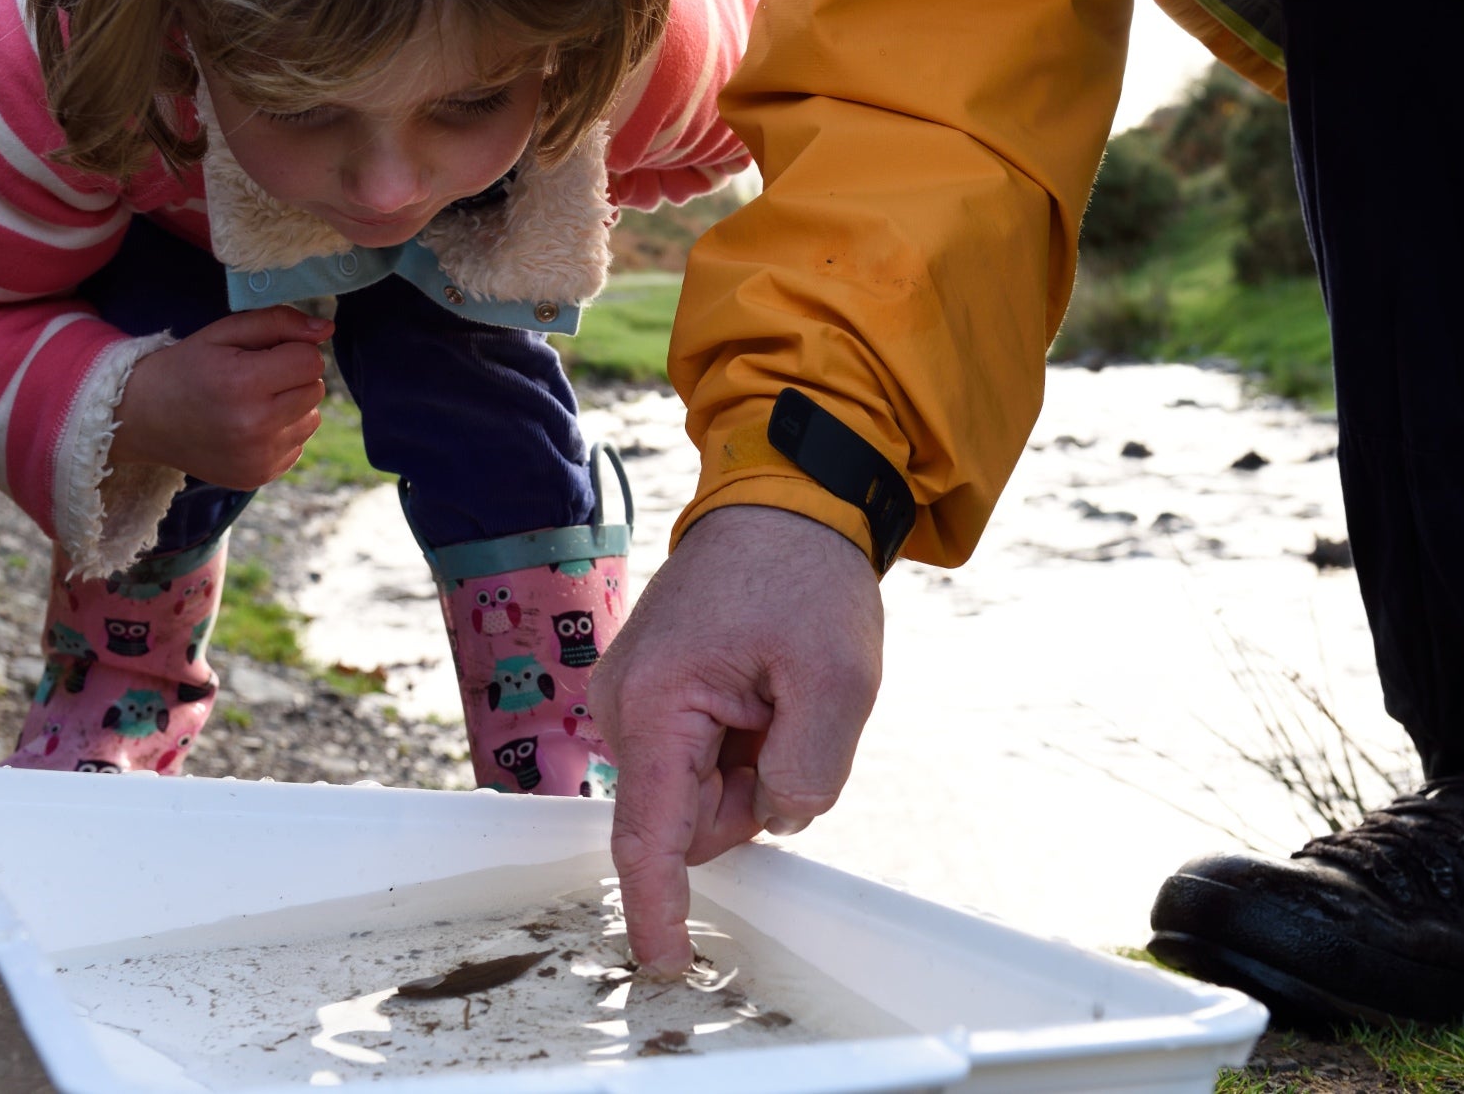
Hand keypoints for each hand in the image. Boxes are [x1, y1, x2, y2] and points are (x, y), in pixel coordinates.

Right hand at [109, 307, 331, 488]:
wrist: (143, 418)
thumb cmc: (187, 367)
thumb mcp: (224, 331)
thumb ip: (278, 322)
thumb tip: (327, 329)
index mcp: (243, 383)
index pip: (311, 360)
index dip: (292, 350)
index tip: (264, 354)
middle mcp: (254, 426)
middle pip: (316, 389)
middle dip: (294, 377)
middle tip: (255, 377)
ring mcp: (257, 457)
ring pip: (312, 419)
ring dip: (292, 407)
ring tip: (250, 403)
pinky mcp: (258, 476)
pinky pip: (298, 446)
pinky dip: (281, 433)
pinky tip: (247, 427)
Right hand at [596, 505, 883, 969]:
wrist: (787, 501)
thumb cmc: (806, 579)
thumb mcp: (838, 680)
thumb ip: (806, 773)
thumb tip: (776, 818)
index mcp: (657, 703)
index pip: (649, 836)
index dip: (658, 907)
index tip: (667, 963)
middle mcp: (625, 705)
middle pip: (690, 818)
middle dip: (750, 793)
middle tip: (792, 715)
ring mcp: (634, 697)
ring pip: (700, 791)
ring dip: (751, 764)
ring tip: (778, 690)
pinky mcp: (651, 692)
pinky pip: (699, 756)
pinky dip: (740, 741)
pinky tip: (762, 689)